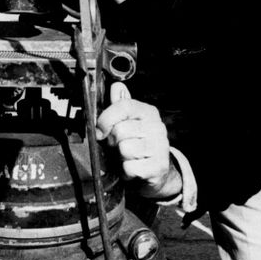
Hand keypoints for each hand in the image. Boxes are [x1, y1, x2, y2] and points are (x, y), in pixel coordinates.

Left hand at [96, 82, 181, 199]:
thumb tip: (117, 87)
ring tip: (128, 157)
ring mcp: (160, 147)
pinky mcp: (159, 166)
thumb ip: (120, 106)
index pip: (123, 106)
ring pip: (125, 149)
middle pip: (120, 130)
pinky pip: (130, 167)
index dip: (106, 118)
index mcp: (148, 112)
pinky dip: (127, 171)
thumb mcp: (126, 123)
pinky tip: (133, 169)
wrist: (155, 172)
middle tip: (119, 146)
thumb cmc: (136, 145)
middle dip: (113, 142)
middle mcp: (157, 127)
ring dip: (121, 157)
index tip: (100, 131)